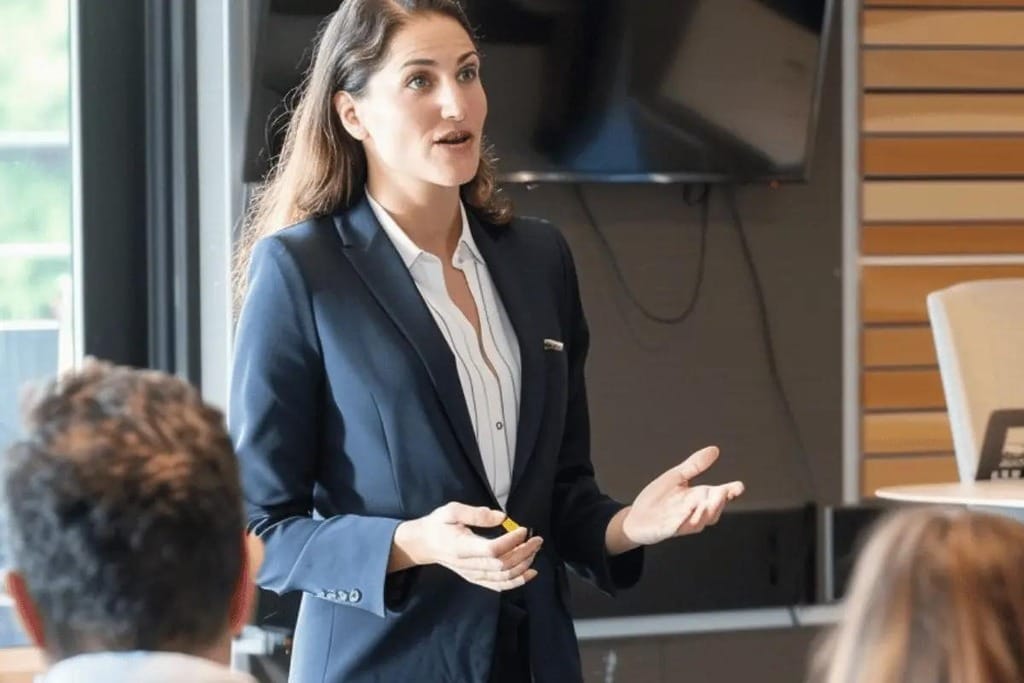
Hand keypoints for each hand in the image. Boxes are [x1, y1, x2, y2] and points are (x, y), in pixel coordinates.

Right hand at [397, 502, 542, 591]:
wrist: (424, 544)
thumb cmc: (438, 525)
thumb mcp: (452, 510)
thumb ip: (476, 513)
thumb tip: (502, 517)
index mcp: (461, 547)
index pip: (492, 550)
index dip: (512, 542)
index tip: (523, 529)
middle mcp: (468, 565)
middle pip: (502, 565)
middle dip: (524, 552)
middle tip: (536, 539)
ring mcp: (472, 575)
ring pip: (503, 578)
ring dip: (523, 565)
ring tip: (534, 551)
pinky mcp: (476, 579)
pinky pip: (499, 586)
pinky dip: (517, 582)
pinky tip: (530, 573)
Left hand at [622, 446, 743, 546]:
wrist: (636, 517)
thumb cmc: (657, 498)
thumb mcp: (676, 477)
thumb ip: (695, 465)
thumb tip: (714, 450)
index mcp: (698, 498)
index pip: (720, 496)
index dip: (731, 492)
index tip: (739, 486)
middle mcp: (694, 512)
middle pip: (713, 511)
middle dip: (719, 503)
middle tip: (723, 492)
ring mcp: (683, 523)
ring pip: (699, 521)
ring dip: (704, 512)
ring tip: (706, 501)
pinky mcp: (668, 530)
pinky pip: (678, 527)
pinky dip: (683, 520)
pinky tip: (686, 510)